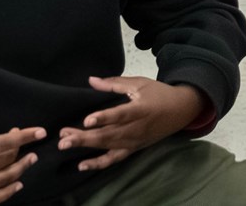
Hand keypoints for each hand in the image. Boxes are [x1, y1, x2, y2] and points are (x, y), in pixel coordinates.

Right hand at [0, 91, 43, 204]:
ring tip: (31, 158)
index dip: (24, 136)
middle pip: (6, 160)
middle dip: (20, 148)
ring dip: (21, 169)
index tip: (41, 131)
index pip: (4, 143)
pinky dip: (8, 193)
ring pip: (4, 179)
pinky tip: (18, 184)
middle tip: (22, 138)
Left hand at [57, 77, 201, 172]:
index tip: (87, 120)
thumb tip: (91, 80)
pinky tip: (82, 165)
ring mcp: (135, 141)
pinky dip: (99, 163)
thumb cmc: (159, 94)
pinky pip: (115, 159)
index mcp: (141, 109)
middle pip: (109, 134)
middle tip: (63, 138)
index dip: (104, 117)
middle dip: (84, 137)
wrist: (181, 110)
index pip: (121, 115)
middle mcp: (137, 128)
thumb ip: (114, 83)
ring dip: (86, 146)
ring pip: (108, 146)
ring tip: (65, 144)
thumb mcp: (140, 84)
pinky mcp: (133, 148)